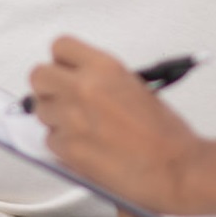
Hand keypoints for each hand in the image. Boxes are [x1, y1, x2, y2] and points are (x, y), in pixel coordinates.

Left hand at [29, 36, 205, 212]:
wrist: (176, 169)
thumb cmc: (166, 135)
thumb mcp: (137, 87)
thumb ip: (104, 80)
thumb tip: (83, 82)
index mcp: (105, 68)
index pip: (60, 47)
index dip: (62, 61)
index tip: (66, 70)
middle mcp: (84, 88)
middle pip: (38, 76)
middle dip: (48, 87)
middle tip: (63, 98)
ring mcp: (72, 119)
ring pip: (40, 111)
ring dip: (55, 119)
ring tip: (81, 129)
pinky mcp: (68, 149)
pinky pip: (50, 142)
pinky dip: (63, 146)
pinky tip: (86, 148)